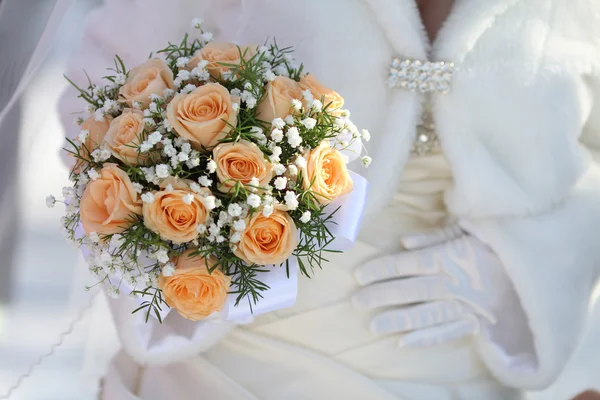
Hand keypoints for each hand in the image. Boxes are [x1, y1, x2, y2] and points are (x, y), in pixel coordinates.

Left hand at [352, 226, 512, 347]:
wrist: (533, 270)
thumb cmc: (495, 244)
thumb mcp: (467, 230)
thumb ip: (435, 237)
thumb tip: (404, 242)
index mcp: (449, 257)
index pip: (407, 264)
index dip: (382, 269)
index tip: (359, 275)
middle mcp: (453, 283)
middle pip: (411, 290)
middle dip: (381, 296)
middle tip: (355, 301)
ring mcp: (464, 305)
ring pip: (425, 314)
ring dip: (398, 321)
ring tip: (373, 326)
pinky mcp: (474, 322)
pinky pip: (447, 332)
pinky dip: (425, 339)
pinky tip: (403, 343)